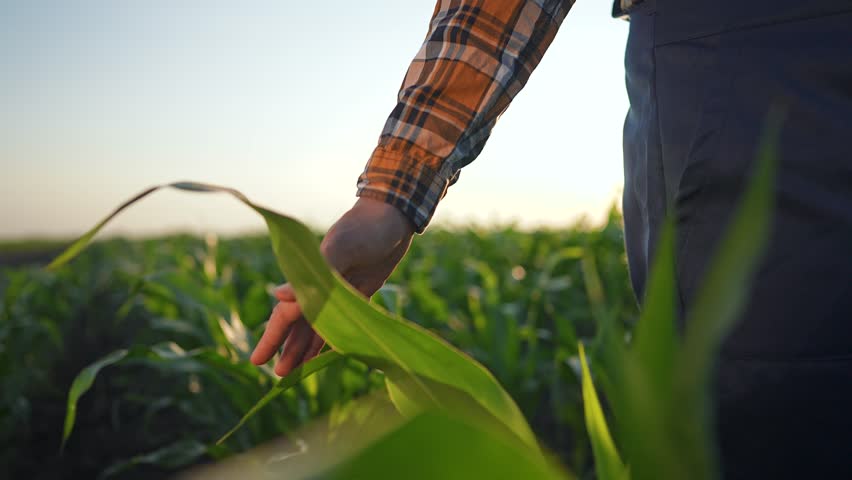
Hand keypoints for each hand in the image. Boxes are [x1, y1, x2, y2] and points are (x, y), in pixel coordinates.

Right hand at [250, 197, 414, 375]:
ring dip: (307, 348)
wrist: (394, 217)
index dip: (272, 337)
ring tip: (296, 373)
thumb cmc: (365, 228)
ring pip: (318, 327)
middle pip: (299, 324)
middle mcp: (321, 286)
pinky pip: (341, 322)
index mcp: (310, 275)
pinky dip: (333, 339)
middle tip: (279, 377)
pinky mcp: (359, 293)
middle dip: (288, 349)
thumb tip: (279, 296)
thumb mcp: (341, 247)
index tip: (257, 361)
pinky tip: (326, 356)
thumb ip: (314, 274)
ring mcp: (339, 291)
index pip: (286, 313)